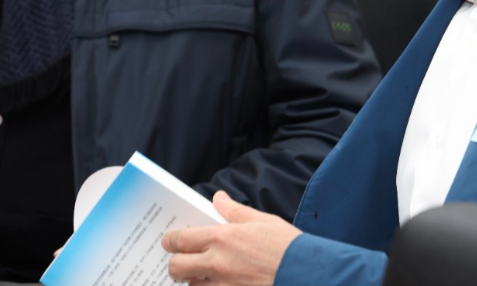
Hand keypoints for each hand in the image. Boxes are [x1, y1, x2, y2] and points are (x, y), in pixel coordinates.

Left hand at [163, 191, 300, 285]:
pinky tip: (220, 284)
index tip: (169, 241)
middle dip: (176, 264)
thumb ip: (235, 211)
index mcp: (223, 238)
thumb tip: (219, 198)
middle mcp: (216, 264)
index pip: (181, 239)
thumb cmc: (288, 247)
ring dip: (195, 281)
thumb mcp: (263, 221)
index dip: (171, 241)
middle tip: (183, 262)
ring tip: (206, 276)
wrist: (306, 275)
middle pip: (177, 267)